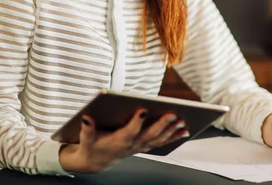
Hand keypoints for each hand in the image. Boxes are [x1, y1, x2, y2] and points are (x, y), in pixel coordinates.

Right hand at [59, 109, 188, 172]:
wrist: (96, 161)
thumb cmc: (92, 146)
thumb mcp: (86, 139)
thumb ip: (87, 128)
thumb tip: (86, 117)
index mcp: (118, 141)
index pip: (129, 131)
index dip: (136, 122)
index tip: (142, 110)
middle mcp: (132, 145)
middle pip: (149, 135)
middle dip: (162, 125)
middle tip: (173, 114)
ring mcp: (140, 146)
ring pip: (159, 139)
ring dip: (172, 131)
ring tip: (183, 122)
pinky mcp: (145, 146)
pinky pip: (162, 142)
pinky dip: (174, 137)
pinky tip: (185, 131)